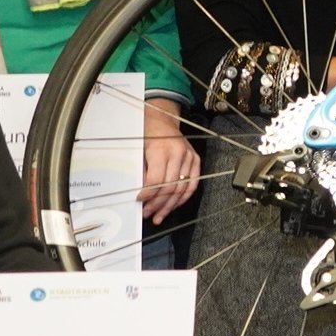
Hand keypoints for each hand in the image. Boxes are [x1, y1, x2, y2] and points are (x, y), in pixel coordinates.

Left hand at [139, 100, 199, 221]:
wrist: (162, 120)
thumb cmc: (148, 134)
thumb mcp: (139, 150)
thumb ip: (142, 172)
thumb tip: (142, 194)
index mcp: (161, 149)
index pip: (156, 180)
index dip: (148, 194)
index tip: (140, 201)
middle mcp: (178, 153)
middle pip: (170, 187)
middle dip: (158, 204)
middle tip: (148, 213)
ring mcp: (189, 157)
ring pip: (182, 189)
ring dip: (170, 205)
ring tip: (159, 216)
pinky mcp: (196, 160)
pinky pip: (192, 184)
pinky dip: (183, 198)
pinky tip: (173, 206)